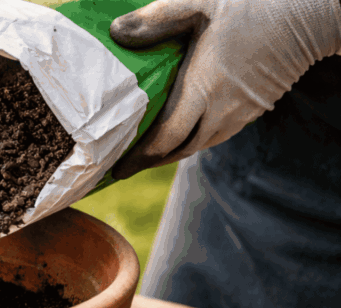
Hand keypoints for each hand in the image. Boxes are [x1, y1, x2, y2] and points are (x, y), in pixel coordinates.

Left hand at [109, 0, 340, 178]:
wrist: (313, 9)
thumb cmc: (254, 3)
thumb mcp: (197, 3)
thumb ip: (156, 19)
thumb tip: (115, 34)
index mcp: (203, 90)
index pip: (164, 140)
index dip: (139, 159)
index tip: (117, 170)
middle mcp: (222, 110)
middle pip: (180, 150)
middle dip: (151, 161)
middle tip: (126, 165)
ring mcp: (242, 112)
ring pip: (201, 145)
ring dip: (174, 152)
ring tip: (149, 151)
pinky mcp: (256, 107)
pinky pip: (218, 133)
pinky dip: (195, 138)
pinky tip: (183, 130)